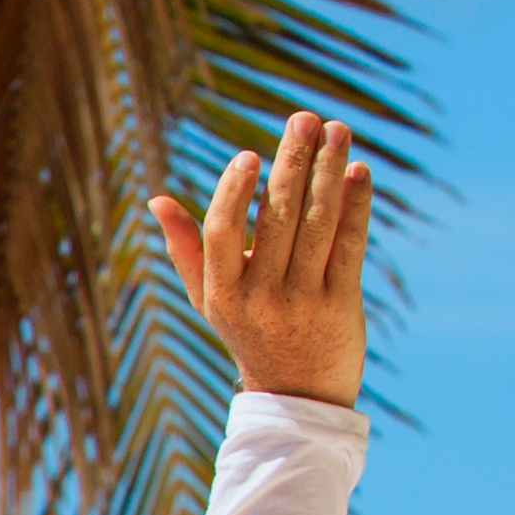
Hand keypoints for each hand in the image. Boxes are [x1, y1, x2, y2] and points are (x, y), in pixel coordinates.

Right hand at [148, 113, 372, 407]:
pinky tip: (358, 171)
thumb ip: (186, 248)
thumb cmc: (250, 332)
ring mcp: (303, 301)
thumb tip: (156, 200)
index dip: (234, 191)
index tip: (249, 154)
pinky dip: (356, 204)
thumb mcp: (210, 298)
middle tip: (304, 119)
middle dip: (292, 162)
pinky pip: (350, 244)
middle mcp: (260, 297)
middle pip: (277, 217)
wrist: (297, 395)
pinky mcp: (341, 304)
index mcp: (222, 292)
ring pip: (318, 223)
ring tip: (337, 130)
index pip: (222, 232)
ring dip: (329, 170)